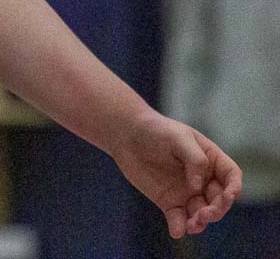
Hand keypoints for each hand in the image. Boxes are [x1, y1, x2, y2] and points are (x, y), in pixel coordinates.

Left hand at [110, 109, 241, 238]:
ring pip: (201, 214)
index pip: (231, 176)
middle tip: (204, 214)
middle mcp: (202, 179)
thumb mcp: (177, 136)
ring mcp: (187, 192)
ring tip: (191, 225)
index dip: (233, 188)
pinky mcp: (169, 202)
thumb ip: (194, 159)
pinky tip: (176, 231)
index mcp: (210, 159)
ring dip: (200, 222)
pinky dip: (179, 227)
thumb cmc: (154, 129)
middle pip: (219, 200)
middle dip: (216, 210)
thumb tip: (198, 186)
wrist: (126, 134)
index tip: (228, 196)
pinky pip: (178, 219)